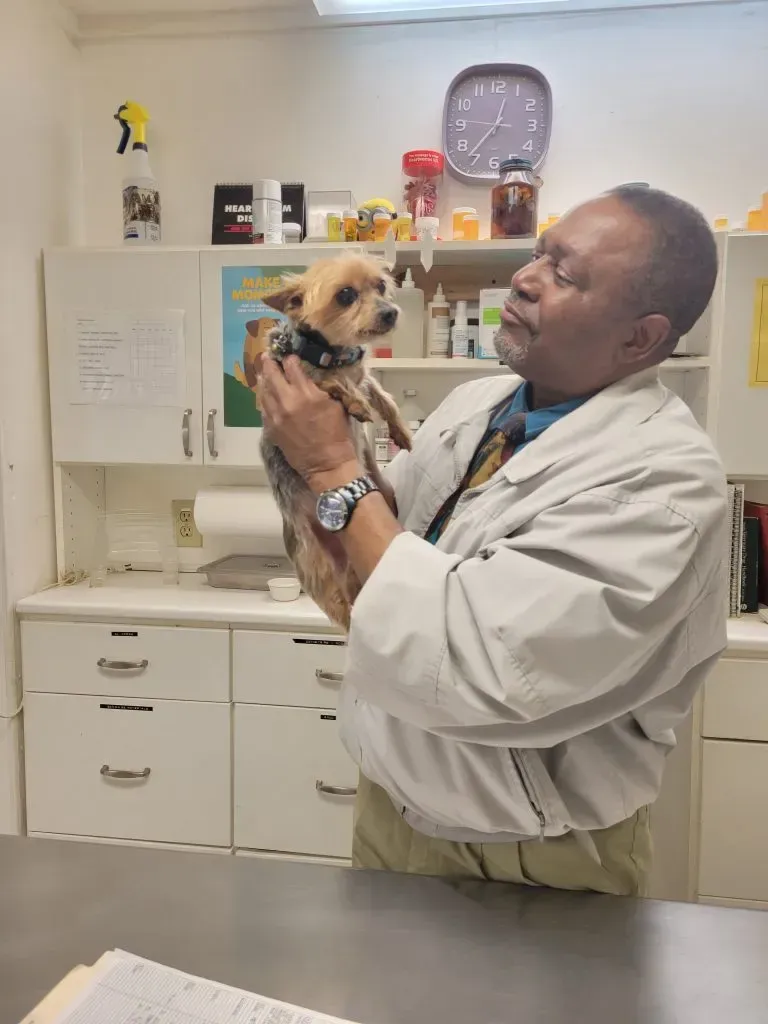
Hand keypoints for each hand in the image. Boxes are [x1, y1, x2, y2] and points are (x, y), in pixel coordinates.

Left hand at [259, 356, 360, 490]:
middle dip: (270, 363)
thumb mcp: (336, 406)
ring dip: (264, 379)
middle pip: (272, 374)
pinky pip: (262, 407)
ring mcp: (276, 415)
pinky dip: (263, 398)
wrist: (326, 464)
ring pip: (263, 390)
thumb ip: (322, 388)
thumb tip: (312, 377)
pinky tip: (265, 394)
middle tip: (268, 356)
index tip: (290, 356)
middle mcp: (288, 401)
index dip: (290, 359)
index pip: (292, 367)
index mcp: (307, 394)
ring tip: (263, 372)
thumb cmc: (337, 435)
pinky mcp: (270, 428)